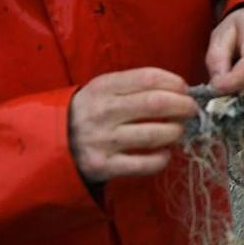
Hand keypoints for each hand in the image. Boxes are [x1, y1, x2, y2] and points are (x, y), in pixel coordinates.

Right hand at [69, 68, 197, 183]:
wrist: (52, 141)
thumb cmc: (89, 111)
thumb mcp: (103, 89)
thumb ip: (134, 87)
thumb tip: (179, 91)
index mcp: (104, 87)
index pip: (148, 78)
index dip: (174, 82)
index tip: (184, 89)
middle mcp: (103, 111)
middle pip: (156, 104)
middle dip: (183, 106)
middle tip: (191, 110)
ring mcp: (103, 140)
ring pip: (154, 134)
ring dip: (175, 132)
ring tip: (177, 131)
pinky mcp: (104, 166)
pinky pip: (144, 164)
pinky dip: (162, 158)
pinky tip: (164, 153)